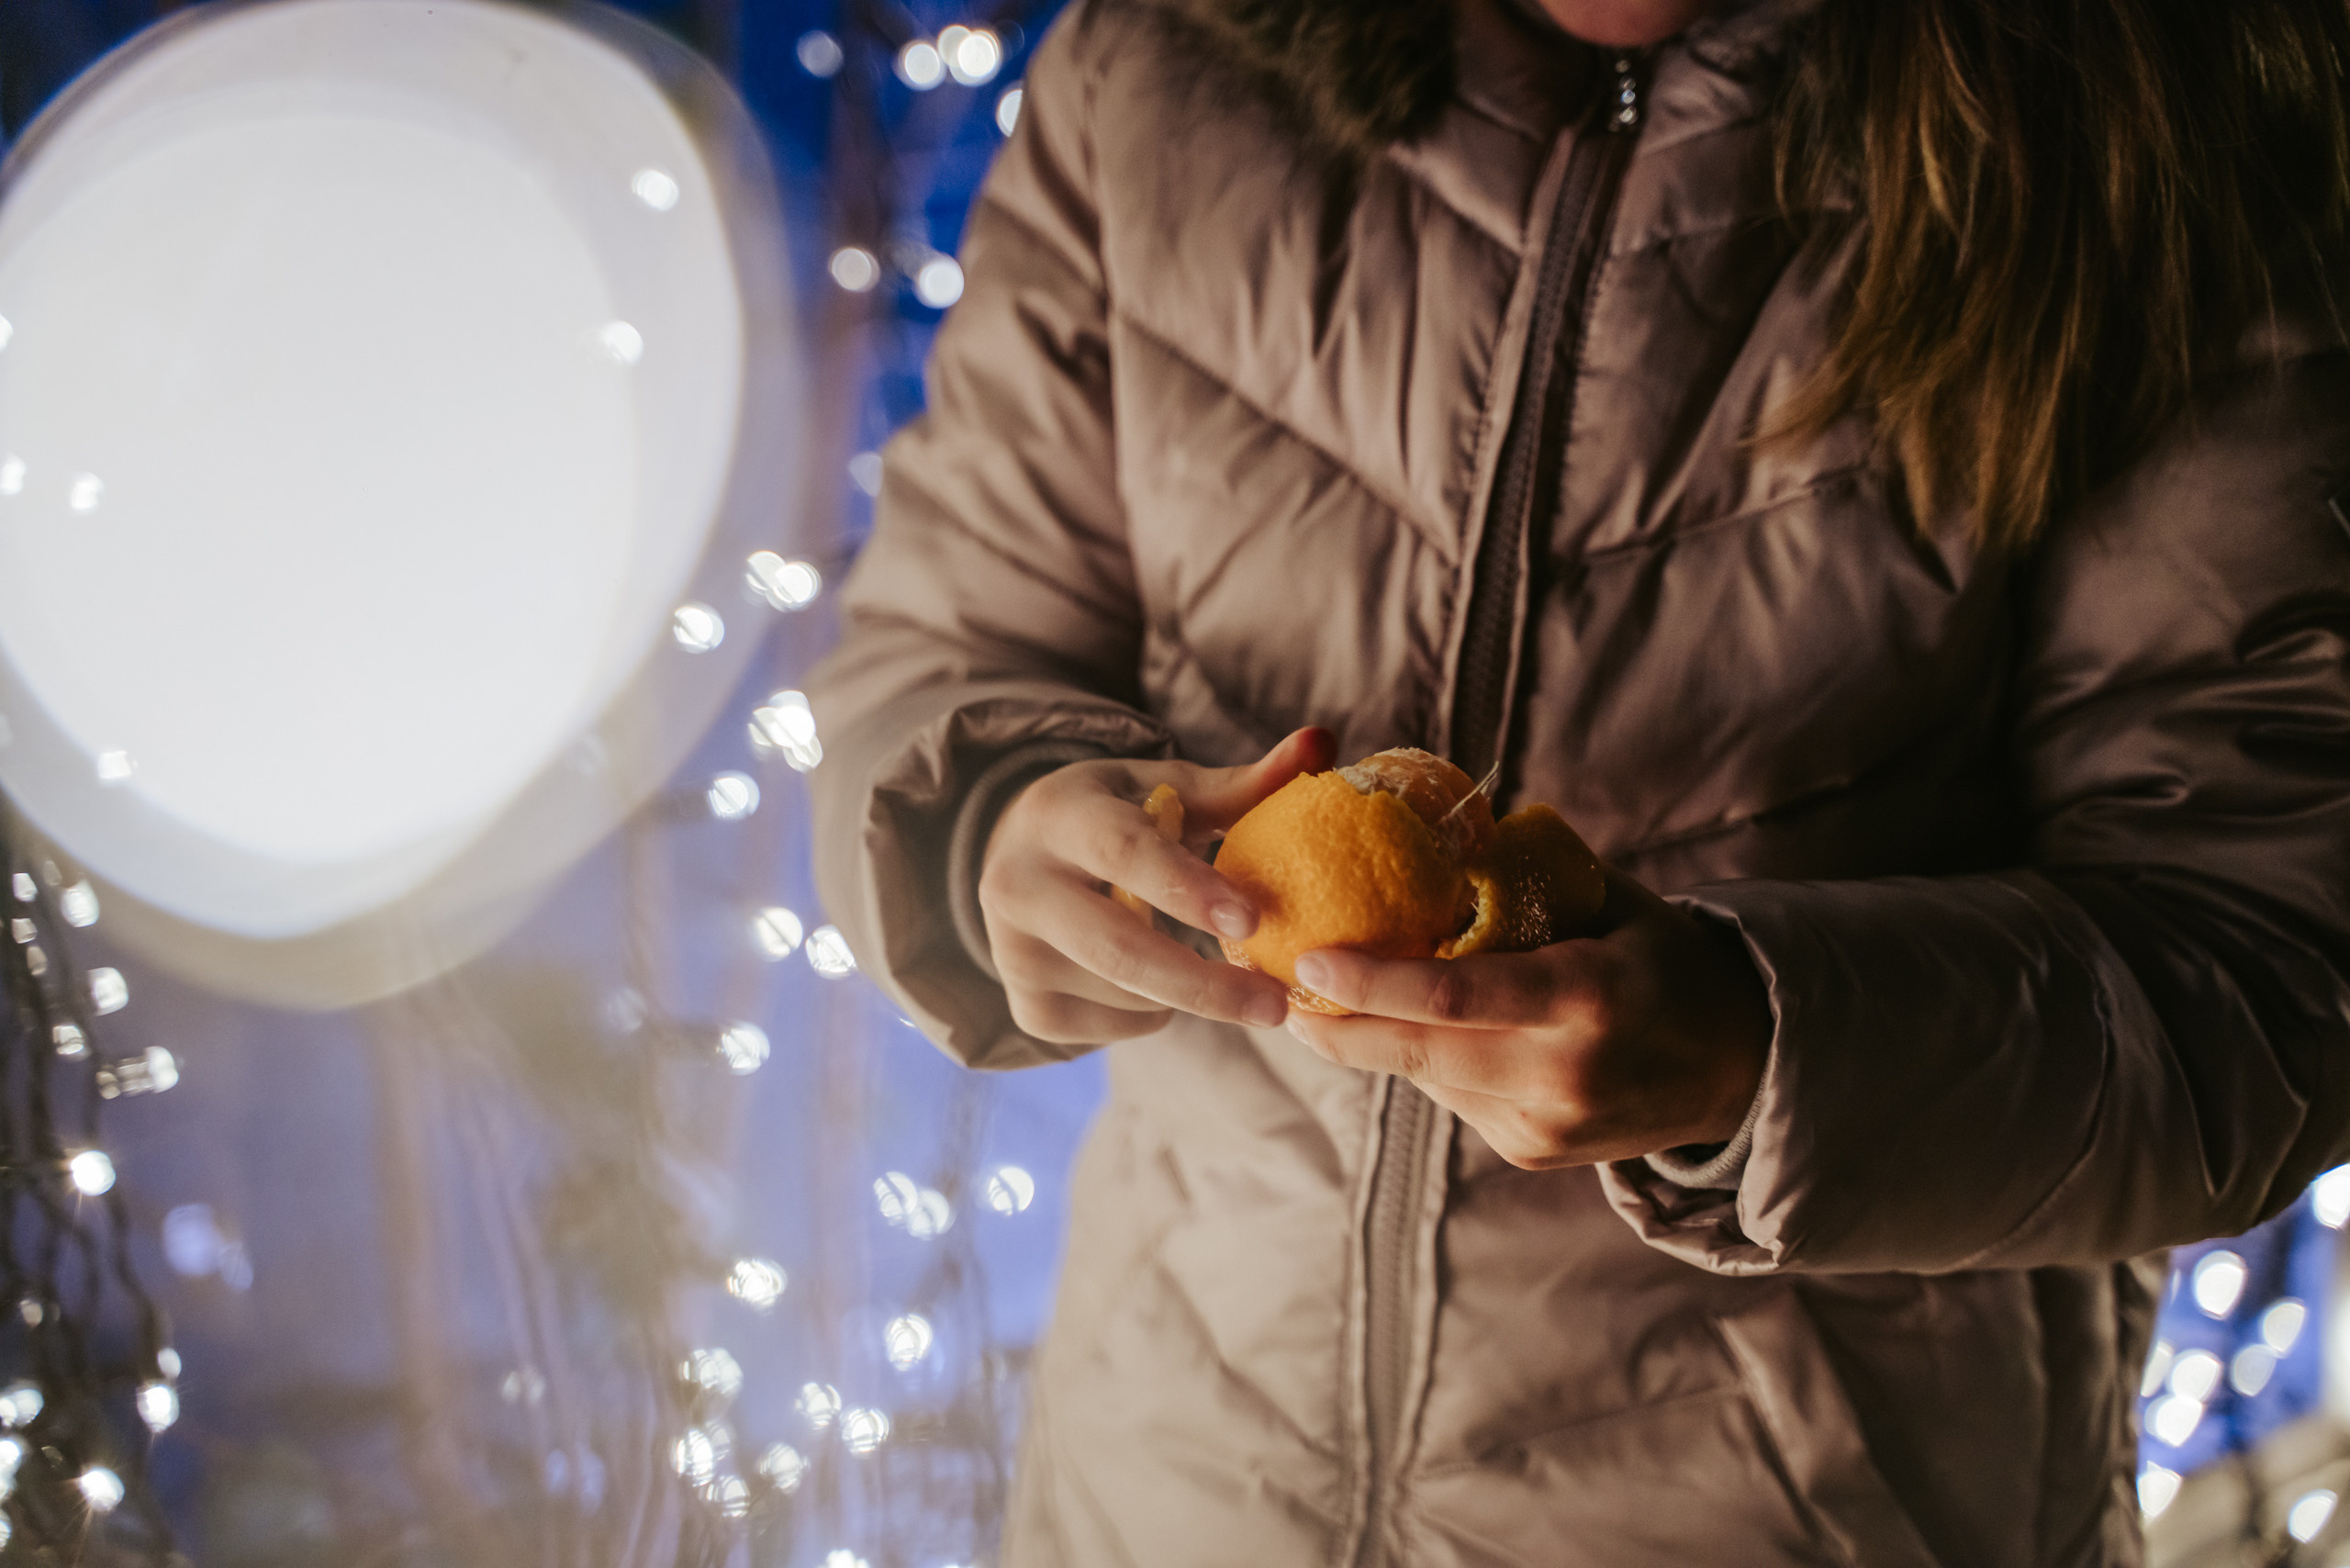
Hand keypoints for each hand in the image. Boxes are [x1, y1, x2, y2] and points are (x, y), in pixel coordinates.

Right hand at [980, 727, 1335, 1044]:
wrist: (1017, 859)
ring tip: (1211, 969)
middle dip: (1202, 984)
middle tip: (1275, 1005)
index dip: (1187, 888)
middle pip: (1116, 947)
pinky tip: (1154, 982)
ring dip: (1185, 994)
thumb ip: (1243, 782)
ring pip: (1121, 994)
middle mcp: (1018, 882)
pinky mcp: (1024, 1004)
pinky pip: (1111, 1029)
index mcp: (1059, 814)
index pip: (1124, 853)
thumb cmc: (1117, 817)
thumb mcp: (1165, 789)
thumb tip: (1324, 743)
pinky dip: (1153, 1016)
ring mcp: (1012, 950)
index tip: (1251, 921)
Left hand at [1284, 869, 1770, 1168]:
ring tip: (1325, 996)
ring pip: (1426, 1077)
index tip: (1310, 958)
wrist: (1741, 1066)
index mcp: (1585, 999)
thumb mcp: (1610, 904)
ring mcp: (1545, 1127)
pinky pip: (1453, 1098)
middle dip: (1336, 1024)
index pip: (1455, 997)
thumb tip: (1429, 824)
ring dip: (1374, 1039)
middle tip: (1274, 993)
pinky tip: (1412, 1028)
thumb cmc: (1663, 959)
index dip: (1373, 981)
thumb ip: (1526, 879)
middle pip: (1418, 1053)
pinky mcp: (1531, 1154)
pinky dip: (1426, 1061)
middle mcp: (1562, 1075)